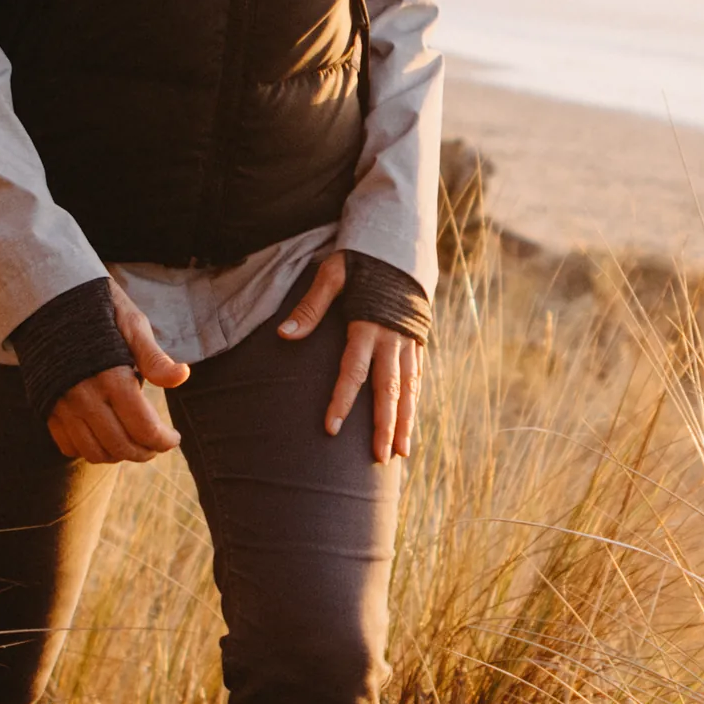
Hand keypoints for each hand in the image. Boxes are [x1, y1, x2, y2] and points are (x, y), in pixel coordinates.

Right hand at [46, 284, 190, 464]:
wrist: (47, 301)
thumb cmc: (98, 310)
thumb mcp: (132, 324)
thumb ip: (154, 358)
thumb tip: (182, 376)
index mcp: (111, 375)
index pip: (143, 427)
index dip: (164, 441)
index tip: (174, 438)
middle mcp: (84, 395)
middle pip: (120, 446)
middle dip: (145, 452)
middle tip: (157, 444)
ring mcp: (62, 405)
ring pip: (94, 452)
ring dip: (119, 455)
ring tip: (134, 443)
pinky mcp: (47, 408)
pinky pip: (68, 446)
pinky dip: (90, 449)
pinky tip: (104, 436)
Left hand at [279, 250, 419, 462]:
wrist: (401, 245)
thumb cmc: (361, 259)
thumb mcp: (332, 274)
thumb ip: (311, 306)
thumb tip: (284, 334)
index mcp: (369, 325)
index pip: (354, 372)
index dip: (342, 401)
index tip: (332, 430)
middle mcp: (393, 338)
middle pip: (389, 390)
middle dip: (385, 426)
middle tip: (381, 458)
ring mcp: (409, 341)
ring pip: (410, 389)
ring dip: (405, 422)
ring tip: (401, 454)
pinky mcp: (419, 340)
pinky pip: (418, 378)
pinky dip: (415, 403)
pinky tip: (410, 425)